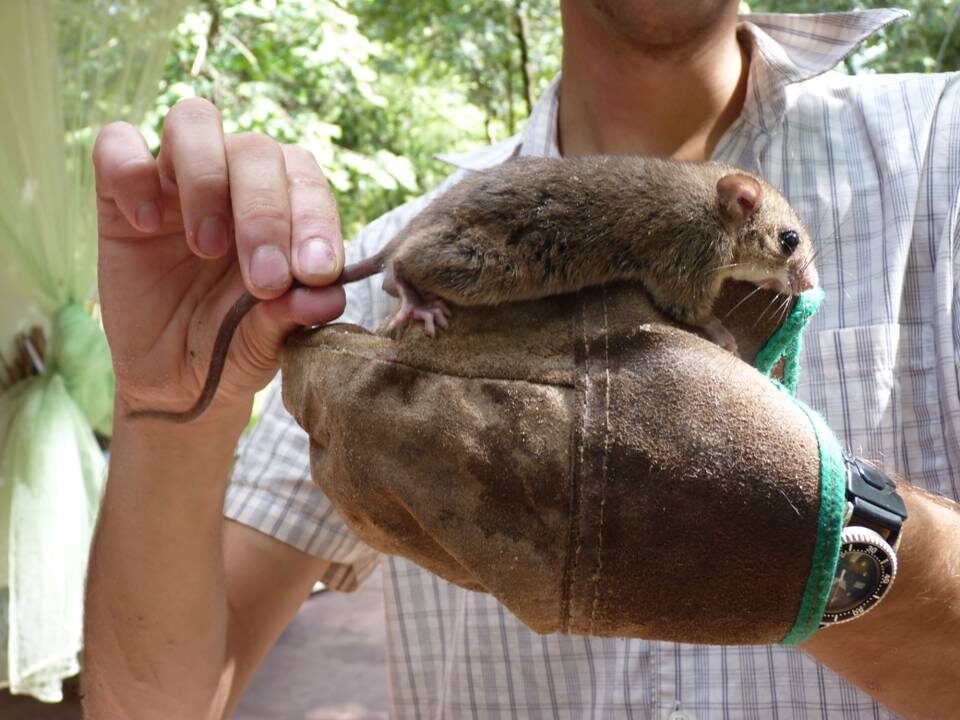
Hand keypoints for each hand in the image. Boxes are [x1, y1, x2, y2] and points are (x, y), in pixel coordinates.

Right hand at [94, 98, 346, 420]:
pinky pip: (117, 143)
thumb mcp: (269, 338)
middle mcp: (237, 180)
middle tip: (265, 281)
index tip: (315, 274)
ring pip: (195, 121)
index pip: (306, 180)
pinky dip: (132, 170)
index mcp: (286, 204)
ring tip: (207, 247)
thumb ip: (296, 312)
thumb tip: (325, 298)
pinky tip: (145, 224)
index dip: (316, 220)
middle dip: (266, 215)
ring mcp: (178, 180)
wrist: (177, 377)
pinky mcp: (119, 192)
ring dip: (207, 181)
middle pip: (257, 149)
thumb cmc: (237, 343)